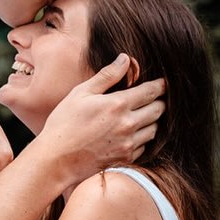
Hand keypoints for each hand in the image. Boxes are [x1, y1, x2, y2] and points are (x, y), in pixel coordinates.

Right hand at [39, 54, 165, 184]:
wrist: (56, 160)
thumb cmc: (64, 123)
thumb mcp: (81, 93)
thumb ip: (107, 76)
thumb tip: (125, 59)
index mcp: (118, 104)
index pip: (151, 91)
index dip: (160, 85)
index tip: (163, 82)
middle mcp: (128, 124)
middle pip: (158, 110)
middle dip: (159, 101)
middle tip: (155, 97)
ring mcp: (128, 143)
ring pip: (154, 129)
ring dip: (153, 120)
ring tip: (143, 115)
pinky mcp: (125, 158)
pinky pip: (144, 146)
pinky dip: (143, 138)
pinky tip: (131, 133)